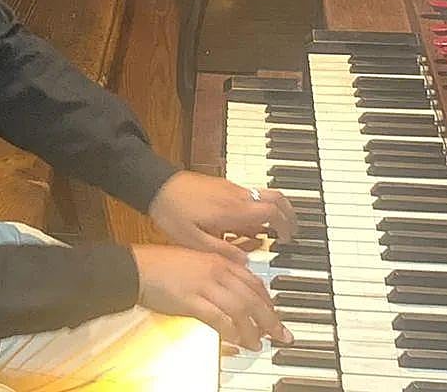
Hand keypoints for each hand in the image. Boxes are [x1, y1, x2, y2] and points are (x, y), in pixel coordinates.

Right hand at [130, 244, 292, 350]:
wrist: (138, 268)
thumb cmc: (162, 265)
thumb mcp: (196, 262)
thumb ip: (217, 273)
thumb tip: (234, 290)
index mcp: (219, 260)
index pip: (253, 281)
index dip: (268, 301)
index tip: (275, 314)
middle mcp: (216, 271)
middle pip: (253, 297)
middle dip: (271, 319)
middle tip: (281, 334)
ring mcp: (204, 285)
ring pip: (240, 309)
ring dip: (253, 330)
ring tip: (258, 344)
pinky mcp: (191, 300)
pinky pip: (218, 319)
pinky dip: (231, 332)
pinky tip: (237, 341)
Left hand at [148, 171, 296, 261]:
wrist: (156, 186)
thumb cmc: (172, 213)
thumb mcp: (194, 240)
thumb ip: (222, 251)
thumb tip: (247, 261)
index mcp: (233, 210)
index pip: (272, 212)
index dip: (285, 226)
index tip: (286, 240)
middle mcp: (236, 196)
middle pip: (276, 197)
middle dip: (288, 214)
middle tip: (289, 232)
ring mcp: (231, 188)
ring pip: (264, 193)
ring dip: (274, 209)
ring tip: (271, 230)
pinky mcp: (223, 185)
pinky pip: (249, 194)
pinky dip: (257, 207)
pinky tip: (247, 224)